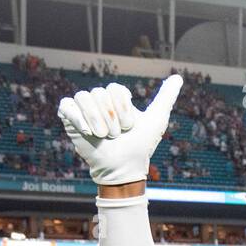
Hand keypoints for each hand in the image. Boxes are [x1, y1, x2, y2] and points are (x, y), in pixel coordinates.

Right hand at [57, 75, 182, 185]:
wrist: (123, 168)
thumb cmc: (140, 145)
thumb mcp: (156, 119)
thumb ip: (166, 97)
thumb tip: (178, 77)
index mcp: (116, 98)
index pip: (115, 88)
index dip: (123, 108)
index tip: (129, 127)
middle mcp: (99, 101)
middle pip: (100, 93)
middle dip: (112, 118)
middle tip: (116, 135)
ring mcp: (83, 109)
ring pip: (84, 97)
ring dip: (98, 121)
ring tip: (104, 136)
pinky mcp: (69, 118)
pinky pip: (66, 106)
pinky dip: (77, 118)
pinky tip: (88, 131)